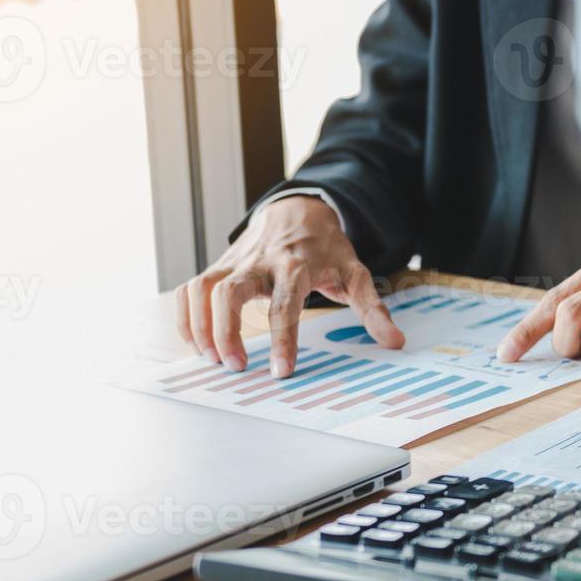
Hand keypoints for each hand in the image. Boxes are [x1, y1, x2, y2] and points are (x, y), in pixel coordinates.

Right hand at [175, 196, 403, 377]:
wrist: (298, 209)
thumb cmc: (326, 248)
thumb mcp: (355, 272)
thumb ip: (372, 309)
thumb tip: (395, 342)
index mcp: (296, 265)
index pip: (285, 304)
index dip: (283, 339)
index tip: (282, 371)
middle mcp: (260, 261)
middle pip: (229, 292)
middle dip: (227, 331)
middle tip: (235, 367)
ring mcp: (234, 262)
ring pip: (202, 288)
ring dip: (200, 327)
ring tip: (213, 360)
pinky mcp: (218, 265)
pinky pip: (189, 289)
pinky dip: (186, 317)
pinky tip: (197, 343)